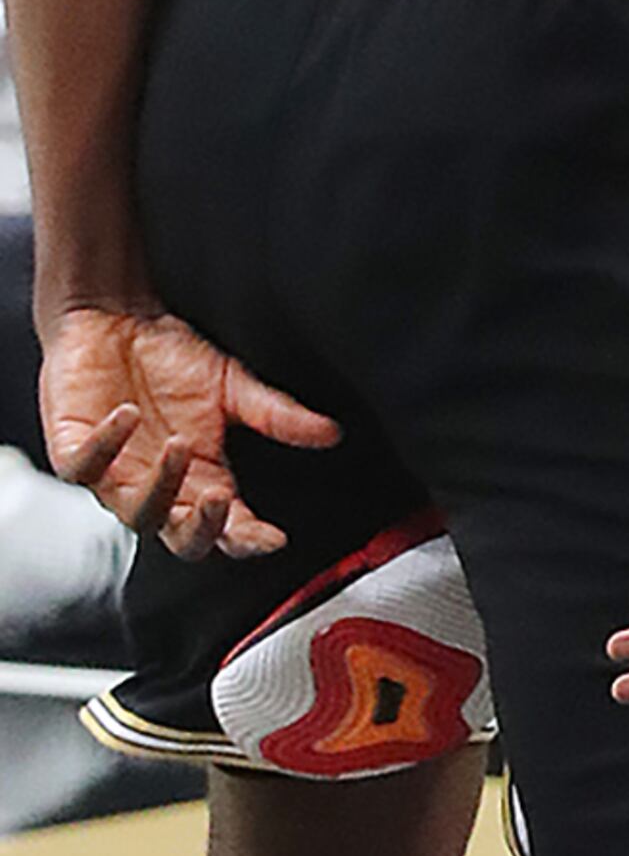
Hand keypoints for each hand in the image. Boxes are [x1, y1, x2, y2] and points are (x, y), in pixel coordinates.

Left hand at [41, 304, 337, 561]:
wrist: (113, 318)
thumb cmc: (170, 355)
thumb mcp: (232, 383)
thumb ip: (276, 414)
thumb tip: (329, 433)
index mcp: (199, 475)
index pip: (225, 525)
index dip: (246, 537)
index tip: (271, 537)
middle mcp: (156, 484)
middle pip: (177, 537)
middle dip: (200, 528)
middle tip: (222, 499)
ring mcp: (113, 472)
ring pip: (132, 511)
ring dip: (158, 487)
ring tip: (181, 445)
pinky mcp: (71, 448)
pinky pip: (82, 466)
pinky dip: (104, 446)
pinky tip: (127, 415)